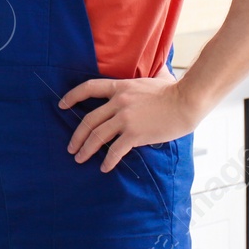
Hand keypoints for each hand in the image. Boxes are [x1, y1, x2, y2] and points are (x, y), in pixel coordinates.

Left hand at [59, 73, 203, 172]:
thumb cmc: (173, 92)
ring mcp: (125, 118)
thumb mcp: (149, 81)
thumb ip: (138, 84)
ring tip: (79, 158)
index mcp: (120, 87)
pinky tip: (104, 167)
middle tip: (71, 147)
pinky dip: (108, 160)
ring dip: (86, 149)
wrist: (186, 101)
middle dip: (77, 135)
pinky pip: (115, 150)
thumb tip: (144, 81)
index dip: (72, 96)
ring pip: (98, 135)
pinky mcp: (135, 133)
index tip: (62, 105)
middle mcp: (119, 101)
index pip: (89, 87)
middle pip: (89, 119)